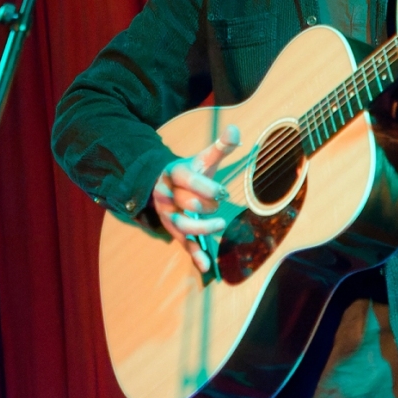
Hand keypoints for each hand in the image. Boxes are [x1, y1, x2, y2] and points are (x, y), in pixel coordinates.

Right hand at [151, 125, 239, 272]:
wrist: (162, 184)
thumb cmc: (191, 170)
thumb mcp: (203, 157)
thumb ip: (220, 146)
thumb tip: (235, 130)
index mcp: (175, 173)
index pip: (188, 181)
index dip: (206, 187)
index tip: (222, 190)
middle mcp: (168, 195)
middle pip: (187, 203)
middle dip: (206, 203)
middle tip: (219, 201)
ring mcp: (169, 215)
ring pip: (182, 225)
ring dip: (201, 228)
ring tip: (219, 224)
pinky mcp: (173, 231)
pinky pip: (184, 245)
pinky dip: (195, 256)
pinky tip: (207, 266)